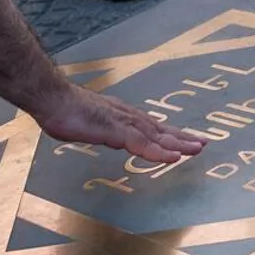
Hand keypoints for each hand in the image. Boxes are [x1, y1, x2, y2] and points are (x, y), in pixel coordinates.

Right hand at [30, 86, 206, 163]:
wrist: (52, 98)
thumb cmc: (63, 110)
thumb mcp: (86, 124)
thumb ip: (97, 129)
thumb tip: (96, 131)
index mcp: (121, 117)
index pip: (150, 127)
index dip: (169, 134)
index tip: (185, 140)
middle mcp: (127, 117)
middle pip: (160, 130)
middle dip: (182, 138)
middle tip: (202, 143)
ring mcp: (122, 123)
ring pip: (157, 136)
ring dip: (178, 143)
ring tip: (197, 148)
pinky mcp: (115, 130)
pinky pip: (142, 144)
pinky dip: (159, 152)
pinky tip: (173, 157)